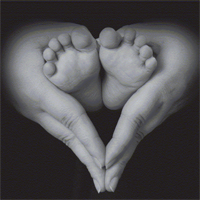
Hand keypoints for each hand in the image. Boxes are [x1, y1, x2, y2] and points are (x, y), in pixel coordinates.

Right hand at [2, 22, 105, 192]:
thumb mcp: (40, 33)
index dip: (89, 140)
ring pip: (64, 137)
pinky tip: (84, 150)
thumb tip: (90, 40)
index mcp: (39, 90)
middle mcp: (37, 107)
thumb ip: (69, 36)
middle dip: (87, 160)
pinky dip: (74, 141)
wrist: (0, 53)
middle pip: (68, 137)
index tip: (105, 160)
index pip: (72, 119)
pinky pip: (60, 129)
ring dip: (82, 154)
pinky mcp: (37, 110)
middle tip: (103, 182)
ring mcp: (35, 112)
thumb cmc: (16, 42)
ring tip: (98, 172)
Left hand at [103, 23, 199, 191]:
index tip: (108, 160)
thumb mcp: (161, 33)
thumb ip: (137, 38)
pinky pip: (141, 131)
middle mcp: (161, 105)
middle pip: (137, 136)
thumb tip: (109, 39)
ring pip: (139, 137)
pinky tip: (121, 156)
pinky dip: (129, 145)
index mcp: (161, 87)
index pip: (136, 117)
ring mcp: (162, 111)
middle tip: (106, 183)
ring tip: (110, 177)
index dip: (122, 140)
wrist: (199, 54)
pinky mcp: (160, 111)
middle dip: (121, 161)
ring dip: (124, 158)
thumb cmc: (182, 42)